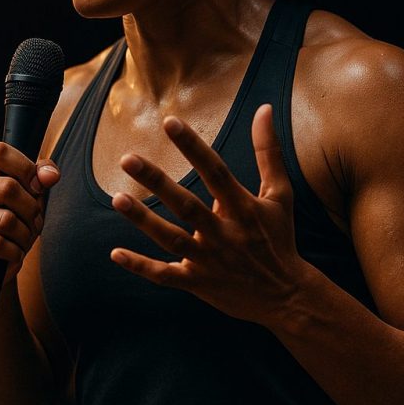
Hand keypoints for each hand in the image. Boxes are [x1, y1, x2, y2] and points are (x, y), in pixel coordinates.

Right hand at [0, 142, 60, 290]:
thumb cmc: (11, 221)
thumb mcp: (29, 195)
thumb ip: (41, 177)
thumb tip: (50, 175)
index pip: (0, 152)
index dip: (26, 169)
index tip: (36, 189)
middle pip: (8, 188)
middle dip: (31, 210)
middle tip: (34, 222)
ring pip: (6, 220)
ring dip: (25, 235)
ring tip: (24, 239)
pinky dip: (14, 252)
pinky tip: (12, 253)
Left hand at [109, 104, 311, 323]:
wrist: (288, 296)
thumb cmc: (279, 238)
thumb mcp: (280, 194)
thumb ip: (268, 151)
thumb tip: (264, 108)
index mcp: (244, 208)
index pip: (215, 171)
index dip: (193, 147)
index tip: (169, 121)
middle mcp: (224, 233)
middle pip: (186, 205)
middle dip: (157, 182)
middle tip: (127, 159)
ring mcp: (209, 260)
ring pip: (171, 239)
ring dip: (143, 221)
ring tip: (117, 199)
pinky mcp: (198, 282)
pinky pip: (165, 276)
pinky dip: (141, 267)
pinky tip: (115, 253)